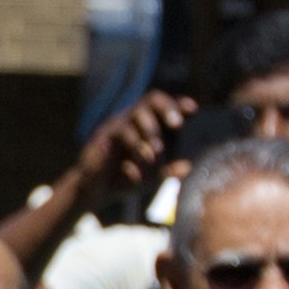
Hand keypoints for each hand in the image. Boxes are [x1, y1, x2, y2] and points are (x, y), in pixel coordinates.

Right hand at [75, 91, 190, 194]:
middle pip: (153, 98)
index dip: (180, 104)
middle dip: (168, 109)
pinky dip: (135, 145)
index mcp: (151, 124)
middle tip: (177, 125)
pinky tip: (140, 160)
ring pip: (137, 112)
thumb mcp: (152, 177)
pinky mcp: (104, 134)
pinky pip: (122, 131)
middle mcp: (135, 119)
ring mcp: (118, 124)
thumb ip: (169, 171)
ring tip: (157, 151)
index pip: (167, 106)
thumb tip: (188, 167)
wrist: (95, 190)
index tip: (193, 110)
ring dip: (151, 130)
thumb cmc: (126, 178)